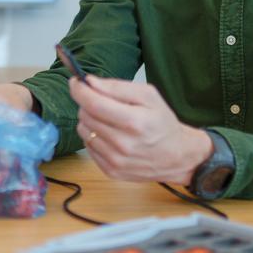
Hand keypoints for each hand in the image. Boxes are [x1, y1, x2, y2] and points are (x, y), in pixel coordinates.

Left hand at [70, 74, 212, 183]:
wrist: (177, 156)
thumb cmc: (163, 123)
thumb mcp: (149, 96)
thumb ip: (117, 87)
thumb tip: (90, 82)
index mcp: (134, 122)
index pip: (93, 104)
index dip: (79, 90)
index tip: (75, 82)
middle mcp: (123, 144)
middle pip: (86, 116)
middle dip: (88, 103)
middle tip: (101, 101)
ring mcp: (115, 160)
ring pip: (83, 131)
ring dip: (90, 120)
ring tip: (109, 120)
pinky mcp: (110, 171)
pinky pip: (88, 147)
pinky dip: (94, 137)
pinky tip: (111, 135)